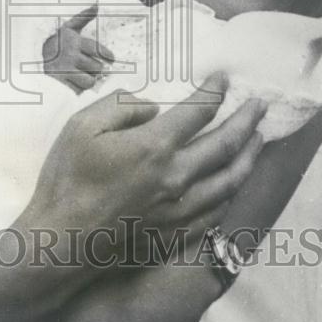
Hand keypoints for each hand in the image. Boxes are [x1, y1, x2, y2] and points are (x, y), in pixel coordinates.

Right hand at [18, 77, 265, 268]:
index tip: (223, 78)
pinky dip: (231, 192)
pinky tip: (233, 184)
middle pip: (226, 145)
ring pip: (230, 181)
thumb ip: (121, 106)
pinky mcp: (177, 234)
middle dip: (246, 121)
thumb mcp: (81, 126)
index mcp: (154, 147)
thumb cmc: (66, 180)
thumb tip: (151, 109)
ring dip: (249, 156)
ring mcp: (181, 210)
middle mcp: (177, 178)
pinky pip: (217, 211)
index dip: (214, 92)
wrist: (61, 242)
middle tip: (260, 106)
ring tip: (259, 140)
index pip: (198, 112)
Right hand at [43, 6, 113, 92]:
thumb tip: (97, 5)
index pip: (97, 50)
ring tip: (79, 74)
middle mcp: (69, 55)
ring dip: (87, 79)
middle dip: (95, 68)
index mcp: (73, 41)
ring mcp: (64, 70)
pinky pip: (79, 91)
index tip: (111, 59)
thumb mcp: (67, 28)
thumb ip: (83, 17)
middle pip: (97, 68)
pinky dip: (77, 88)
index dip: (108, 55)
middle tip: (87, 66)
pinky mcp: (59, 84)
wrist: (29, 57)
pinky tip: (70, 81)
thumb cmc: (54, 42)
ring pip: (90, 81)